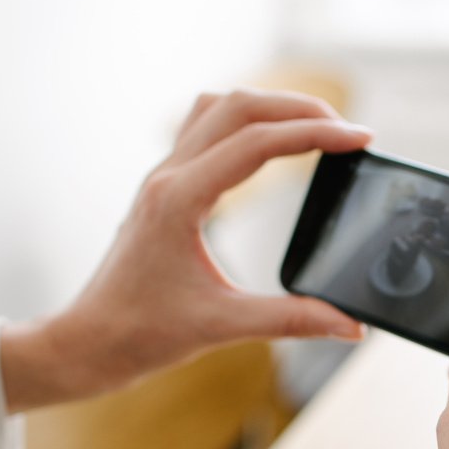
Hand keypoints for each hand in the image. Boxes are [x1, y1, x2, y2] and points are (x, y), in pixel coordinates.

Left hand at [0, 89, 372, 411]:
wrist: (88, 342)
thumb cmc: (141, 334)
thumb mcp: (223, 327)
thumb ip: (293, 321)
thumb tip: (350, 325)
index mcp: (179, 200)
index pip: (257, 142)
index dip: (315, 134)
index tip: (359, 139)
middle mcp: (168, 177)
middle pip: (239, 106)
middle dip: (299, 108)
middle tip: (348, 131)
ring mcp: (163, 178)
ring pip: (218, 108)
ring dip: (270, 107)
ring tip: (315, 128)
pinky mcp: (165, 188)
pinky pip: (205, 129)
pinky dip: (246, 123)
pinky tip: (271, 145)